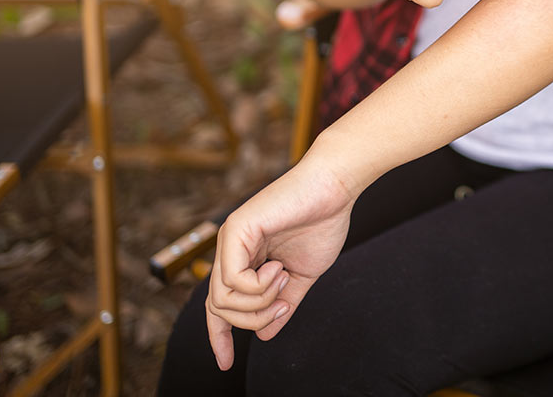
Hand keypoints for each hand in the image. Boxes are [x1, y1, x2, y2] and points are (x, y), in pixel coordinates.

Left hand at [205, 156, 358, 370]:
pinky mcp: (235, 230)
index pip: (219, 305)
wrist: (334, 188)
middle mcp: (229, 249)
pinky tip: (279, 268)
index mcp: (244, 258)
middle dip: (251, 321)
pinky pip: (233, 281)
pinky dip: (259, 287)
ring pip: (222, 300)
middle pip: (218, 308)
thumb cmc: (322, 222)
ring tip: (283, 280)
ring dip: (259, 304)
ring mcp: (229, 239)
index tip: (226, 363)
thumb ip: (282, 303)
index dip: (219, 336)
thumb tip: (265, 333)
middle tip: (284, 306)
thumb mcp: (302, 275)